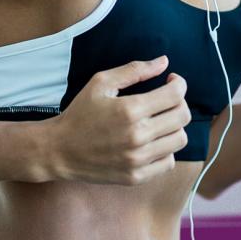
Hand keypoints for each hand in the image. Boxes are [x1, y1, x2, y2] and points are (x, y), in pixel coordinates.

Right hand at [43, 56, 190, 184]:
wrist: (58, 150)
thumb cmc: (80, 113)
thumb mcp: (101, 83)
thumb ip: (135, 70)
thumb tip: (164, 62)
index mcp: (130, 110)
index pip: (175, 95)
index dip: (178, 83)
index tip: (171, 81)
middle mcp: (137, 136)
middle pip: (182, 117)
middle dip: (179, 102)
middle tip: (167, 99)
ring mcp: (137, 160)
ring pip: (180, 139)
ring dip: (174, 126)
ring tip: (160, 120)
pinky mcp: (135, 177)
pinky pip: (168, 162)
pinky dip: (165, 149)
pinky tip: (152, 141)